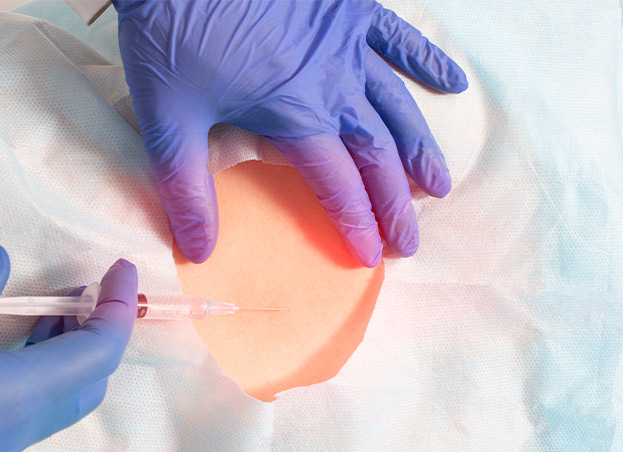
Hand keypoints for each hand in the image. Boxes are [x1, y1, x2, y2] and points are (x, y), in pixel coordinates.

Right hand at [0, 244, 136, 451]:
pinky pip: (25, 416)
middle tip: (81, 292)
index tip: (122, 268)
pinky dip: (34, 376)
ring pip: (58, 400)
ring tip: (44, 314)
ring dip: (64, 353)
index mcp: (22, 395)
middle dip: (98, 330)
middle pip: (90, 380)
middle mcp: (21, 429)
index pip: (102, 349)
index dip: (120, 305)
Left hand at [114, 0, 466, 265]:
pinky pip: (398, 36)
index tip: (371, 256)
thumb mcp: (170, 117)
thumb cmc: (171, 30)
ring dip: (419, 149)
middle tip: (409, 240)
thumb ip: (187, 188)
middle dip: (395, 203)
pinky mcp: (348, 8)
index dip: (355, 224)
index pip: (337, 184)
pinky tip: (453, 83)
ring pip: (396, 106)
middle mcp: (333, 83)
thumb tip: (198, 252)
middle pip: (376, 154)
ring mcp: (346, 42)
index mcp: (296, 113)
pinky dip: (425, 61)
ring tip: (439, 186)